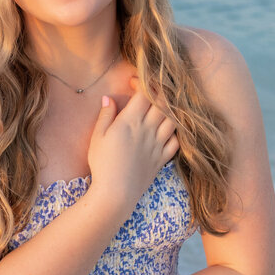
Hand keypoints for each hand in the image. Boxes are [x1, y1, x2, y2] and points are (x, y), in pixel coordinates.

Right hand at [86, 81, 178, 208]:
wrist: (116, 193)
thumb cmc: (102, 164)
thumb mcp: (97, 137)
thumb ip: (105, 115)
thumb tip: (108, 98)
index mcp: (131, 121)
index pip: (145, 93)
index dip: (143, 82)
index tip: (133, 82)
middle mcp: (148, 130)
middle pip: (163, 103)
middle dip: (160, 91)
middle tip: (151, 91)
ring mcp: (158, 144)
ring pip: (174, 120)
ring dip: (170, 110)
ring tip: (162, 107)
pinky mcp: (162, 159)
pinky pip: (176, 141)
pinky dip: (175, 132)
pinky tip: (167, 131)